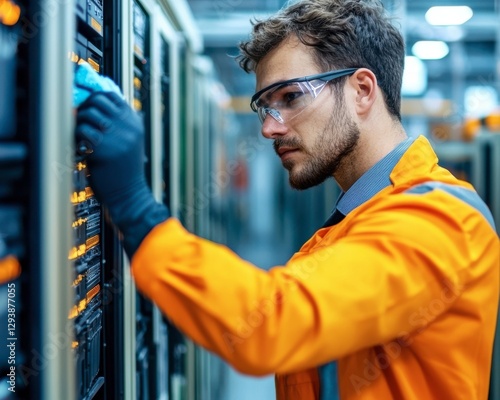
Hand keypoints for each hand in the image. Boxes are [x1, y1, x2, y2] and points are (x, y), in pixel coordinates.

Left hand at [75, 91, 168, 256]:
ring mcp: (118, 136)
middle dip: (85, 109)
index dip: (96, 99)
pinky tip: (83, 148)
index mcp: (135, 123)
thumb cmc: (124, 171)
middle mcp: (129, 126)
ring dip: (80, 124)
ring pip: (88, 114)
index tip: (88, 108)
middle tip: (82, 123)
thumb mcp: (128, 142)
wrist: (129, 194)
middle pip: (98, 101)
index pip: (112, 96)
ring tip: (83, 138)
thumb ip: (117, 124)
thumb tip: (92, 104)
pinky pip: (82, 131)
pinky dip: (78, 137)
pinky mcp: (104, 148)